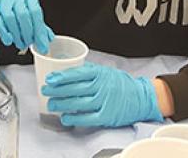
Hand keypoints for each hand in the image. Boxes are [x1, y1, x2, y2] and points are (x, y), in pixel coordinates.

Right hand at [0, 0, 53, 52]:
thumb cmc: (14, 11)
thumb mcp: (29, 16)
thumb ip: (38, 29)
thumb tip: (45, 44)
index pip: (35, 11)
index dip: (39, 30)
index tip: (42, 44)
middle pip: (22, 14)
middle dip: (27, 33)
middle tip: (28, 44)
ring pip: (9, 16)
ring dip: (15, 34)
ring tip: (19, 43)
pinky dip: (3, 32)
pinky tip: (8, 40)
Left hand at [41, 62, 162, 127]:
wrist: (141, 97)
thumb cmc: (121, 84)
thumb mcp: (105, 71)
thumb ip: (88, 70)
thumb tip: (67, 69)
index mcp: (100, 73)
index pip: (77, 73)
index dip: (61, 76)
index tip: (50, 78)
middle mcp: (102, 87)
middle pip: (74, 88)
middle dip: (57, 90)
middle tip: (45, 90)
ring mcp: (104, 102)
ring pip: (78, 103)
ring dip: (62, 104)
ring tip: (51, 104)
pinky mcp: (106, 116)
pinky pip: (87, 118)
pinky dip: (74, 118)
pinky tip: (65, 117)